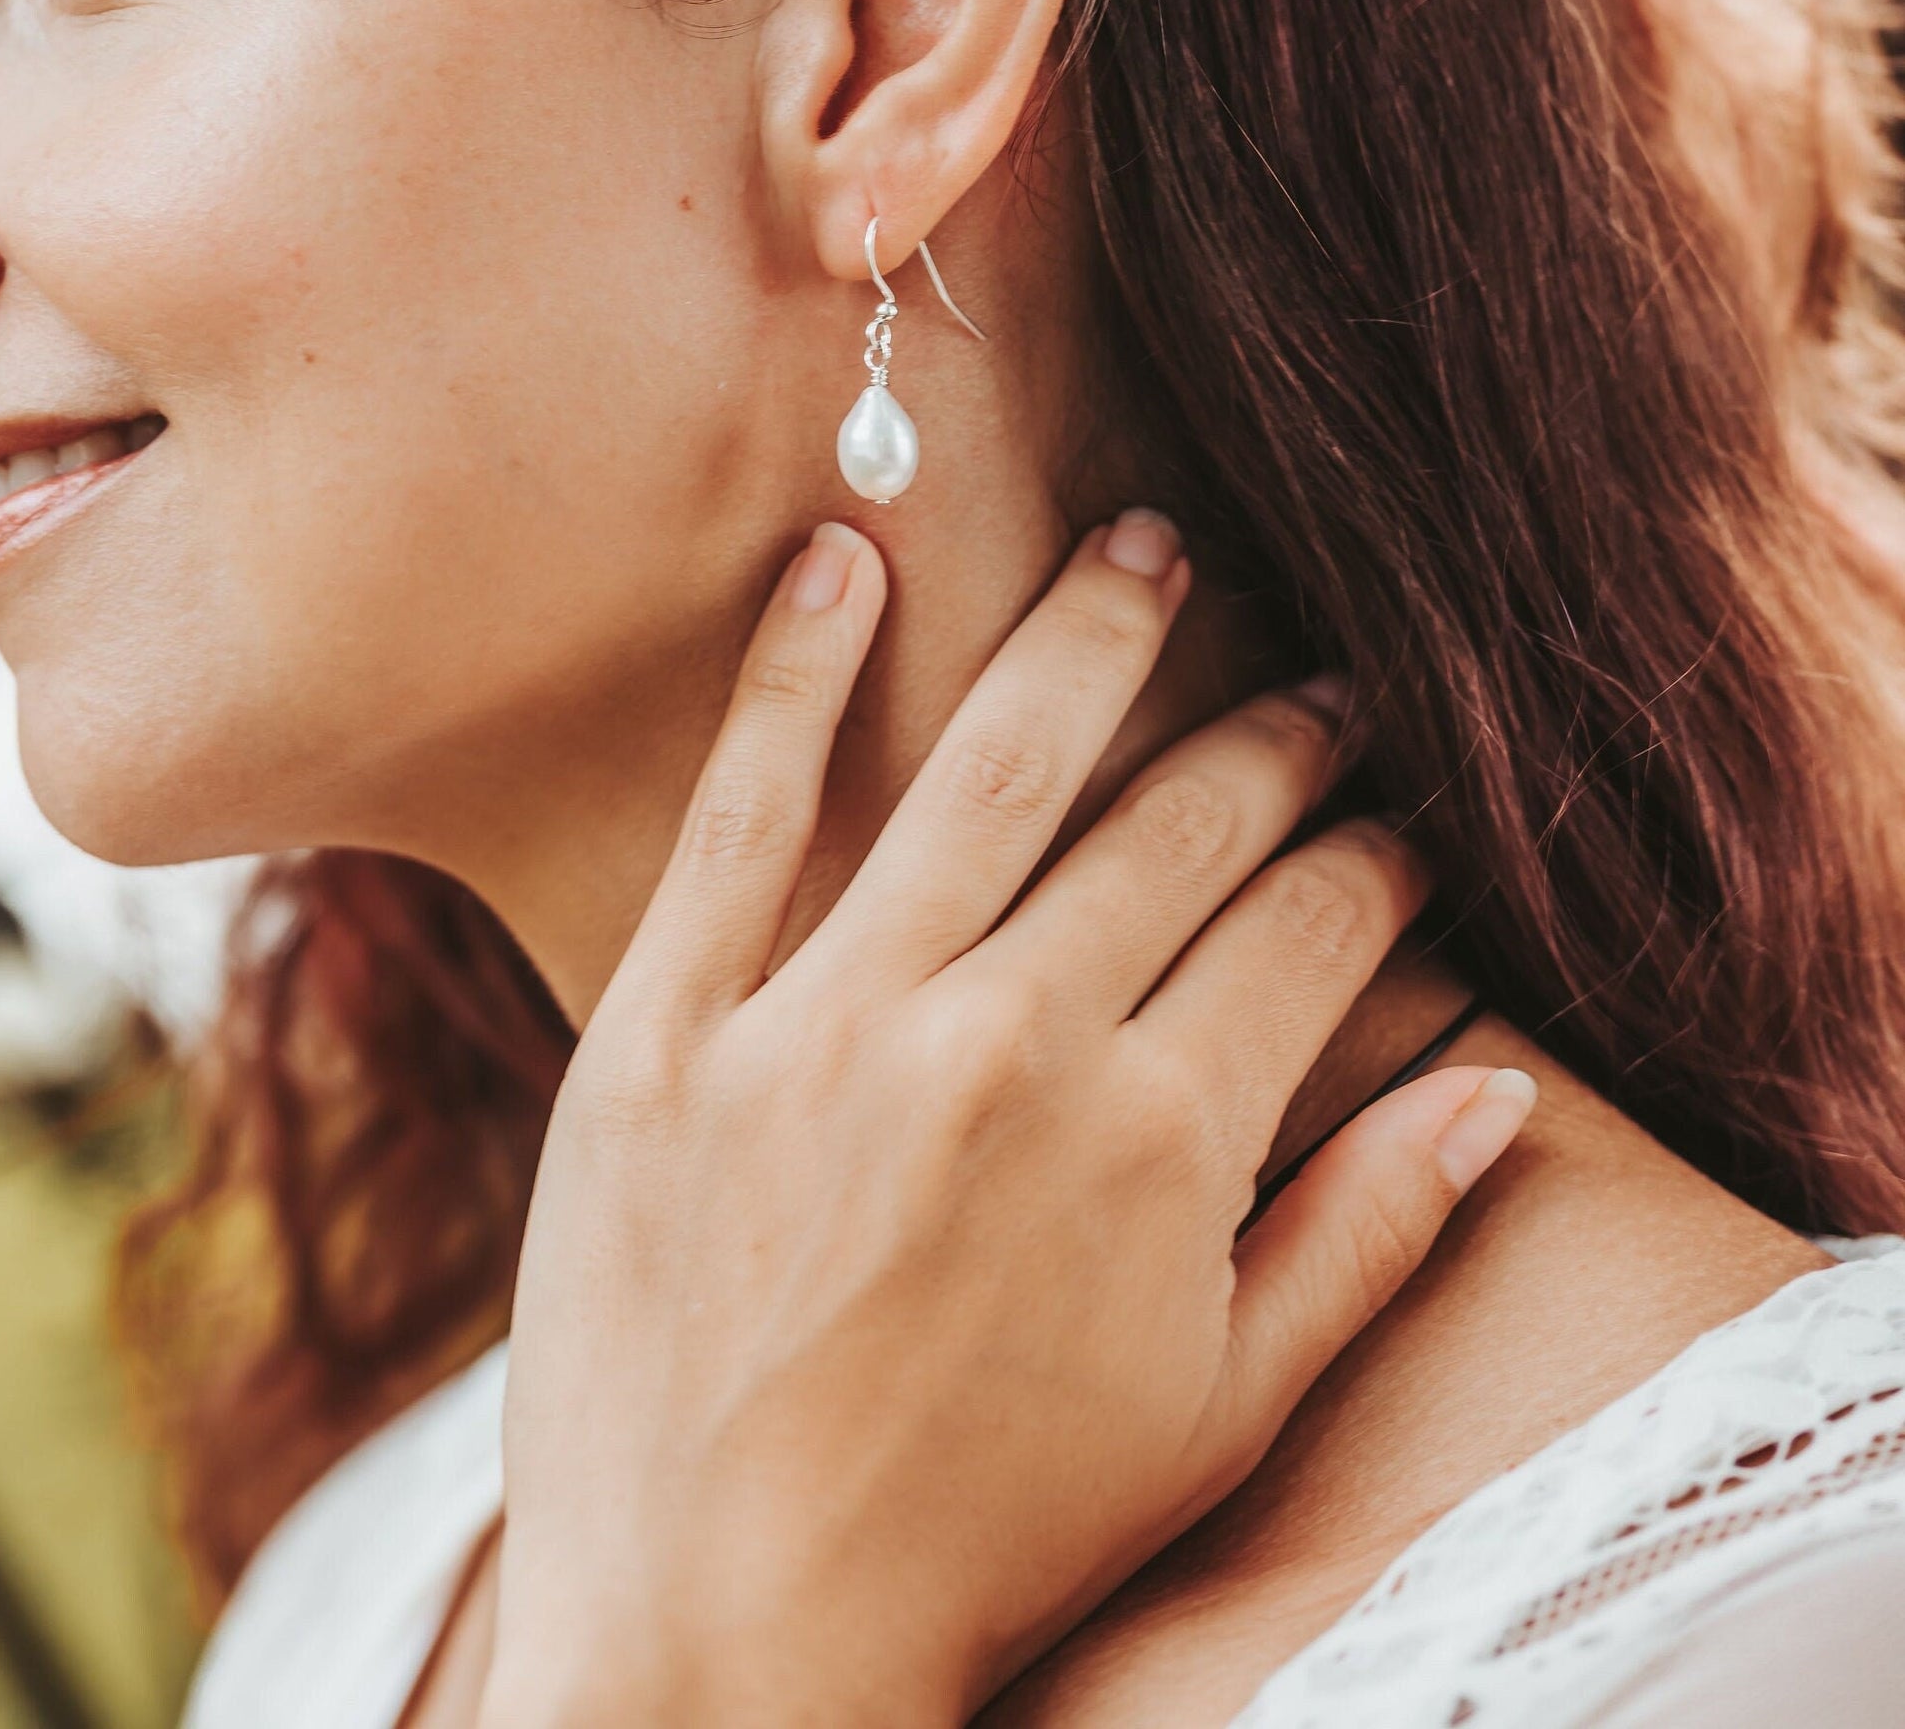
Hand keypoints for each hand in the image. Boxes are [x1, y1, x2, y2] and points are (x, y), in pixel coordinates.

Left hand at [479, 513, 1531, 1728]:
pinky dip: (794, 672)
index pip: (1311, 922)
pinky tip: (844, 563)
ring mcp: (823, 1021)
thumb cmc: (989, 1540)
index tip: (1399, 814)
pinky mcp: (663, 1027)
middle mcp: (1006, 1043)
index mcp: (1156, 1137)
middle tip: (1312, 675)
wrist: (716, 1646)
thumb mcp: (1216, 1419)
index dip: (1376, 852)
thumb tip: (1500, 1097)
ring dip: (1083, 637)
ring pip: (989, 767)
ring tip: (1142, 544)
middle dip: (1272, 734)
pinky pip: (737, 809)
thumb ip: (1366, 1240)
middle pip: (1178, 820)